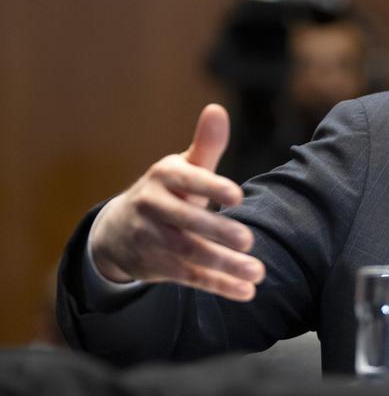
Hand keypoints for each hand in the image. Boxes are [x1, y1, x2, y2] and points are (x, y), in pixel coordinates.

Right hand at [89, 104, 264, 300]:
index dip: (212, 188)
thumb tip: (217, 109)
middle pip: (187, 224)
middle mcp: (153, 208)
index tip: (238, 196)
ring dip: (224, 266)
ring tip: (257, 272)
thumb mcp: (183, 167)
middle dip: (218, 233)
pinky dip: (219, 286)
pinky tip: (246, 291)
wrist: (118, 230)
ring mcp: (151, 240)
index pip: (188, 182)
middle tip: (249, 241)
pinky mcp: (157, 267)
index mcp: (164, 177)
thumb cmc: (168, 191)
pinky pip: (190, 277)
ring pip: (189, 254)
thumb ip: (206, 145)